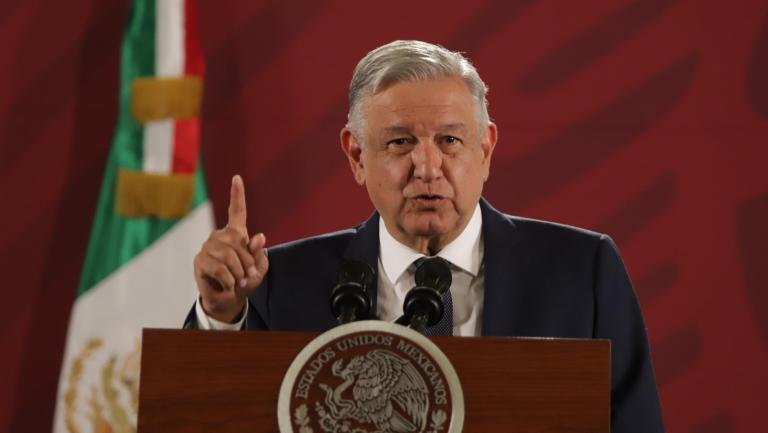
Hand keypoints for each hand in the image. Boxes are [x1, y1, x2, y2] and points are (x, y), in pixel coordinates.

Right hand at [193, 175, 268, 322]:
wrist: (227, 299)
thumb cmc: (245, 281)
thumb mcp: (258, 269)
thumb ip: (258, 253)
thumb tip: (259, 236)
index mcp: (236, 234)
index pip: (237, 211)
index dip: (237, 194)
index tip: (237, 177)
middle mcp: (220, 236)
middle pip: (238, 243)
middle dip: (248, 263)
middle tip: (248, 277)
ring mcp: (208, 247)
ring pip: (229, 257)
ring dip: (239, 274)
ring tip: (238, 282)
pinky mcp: (200, 261)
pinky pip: (220, 269)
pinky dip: (230, 281)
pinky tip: (228, 285)